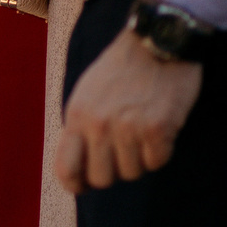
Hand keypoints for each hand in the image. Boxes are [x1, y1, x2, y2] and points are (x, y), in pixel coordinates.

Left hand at [53, 23, 203, 192]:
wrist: (157, 41)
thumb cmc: (122, 68)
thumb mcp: (88, 93)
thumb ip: (81, 126)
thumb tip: (79, 167)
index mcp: (76, 115)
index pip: (65, 169)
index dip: (77, 185)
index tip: (87, 185)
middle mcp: (98, 125)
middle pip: (102, 179)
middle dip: (114, 171)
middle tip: (124, 151)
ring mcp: (128, 128)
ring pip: (132, 173)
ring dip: (140, 158)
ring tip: (143, 131)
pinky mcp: (158, 129)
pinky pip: (157, 162)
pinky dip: (161, 151)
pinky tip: (160, 128)